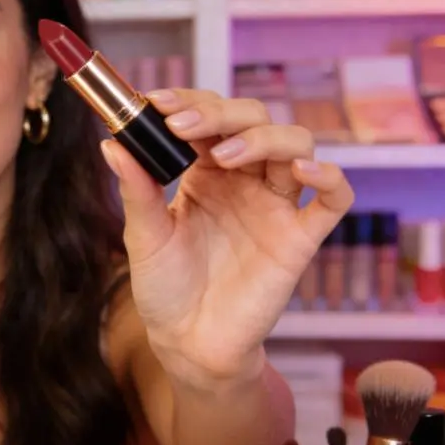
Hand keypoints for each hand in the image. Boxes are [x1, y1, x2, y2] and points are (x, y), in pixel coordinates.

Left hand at [101, 89, 353, 387]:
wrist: (188, 342)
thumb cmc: (165, 287)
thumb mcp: (143, 236)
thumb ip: (135, 189)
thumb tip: (110, 142)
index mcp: (205, 171)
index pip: (209, 116)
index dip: (189, 102)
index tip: (157, 104)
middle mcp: (245, 179)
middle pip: (253, 118)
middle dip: (220, 114)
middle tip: (183, 127)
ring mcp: (276, 205)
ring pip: (295, 143)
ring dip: (264, 138)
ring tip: (226, 157)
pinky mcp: (300, 238)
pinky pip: (334, 198)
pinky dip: (329, 176)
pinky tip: (304, 170)